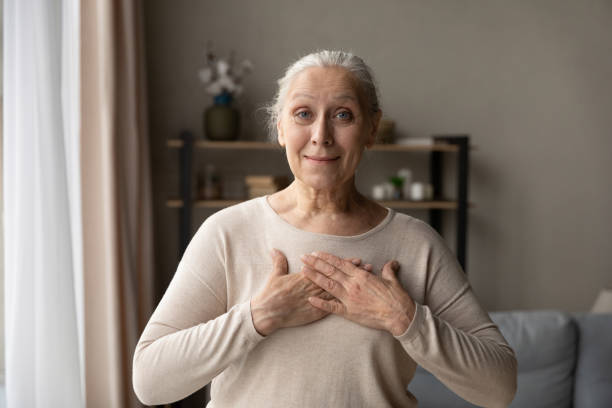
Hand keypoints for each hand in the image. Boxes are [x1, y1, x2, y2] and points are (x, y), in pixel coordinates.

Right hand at [250, 249, 371, 335]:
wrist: (268, 313)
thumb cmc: (270, 294)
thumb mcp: (275, 275)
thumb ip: (278, 262)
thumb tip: (275, 250)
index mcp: (305, 277)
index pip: (329, 269)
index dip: (344, 264)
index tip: (356, 260)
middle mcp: (313, 288)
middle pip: (337, 279)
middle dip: (353, 273)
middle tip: (367, 268)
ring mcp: (315, 301)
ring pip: (337, 293)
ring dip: (352, 287)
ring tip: (365, 282)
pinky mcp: (314, 313)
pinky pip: (330, 309)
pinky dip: (343, 305)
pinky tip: (354, 303)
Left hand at [301, 252, 415, 335]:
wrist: (399, 316)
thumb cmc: (397, 298)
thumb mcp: (392, 280)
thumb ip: (388, 269)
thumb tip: (391, 263)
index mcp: (361, 276)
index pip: (340, 263)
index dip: (326, 257)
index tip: (316, 253)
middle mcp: (353, 285)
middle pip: (330, 271)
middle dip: (315, 263)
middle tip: (303, 257)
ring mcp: (350, 299)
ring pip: (328, 285)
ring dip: (314, 277)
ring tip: (303, 271)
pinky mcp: (350, 312)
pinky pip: (332, 307)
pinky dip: (320, 303)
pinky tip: (310, 299)